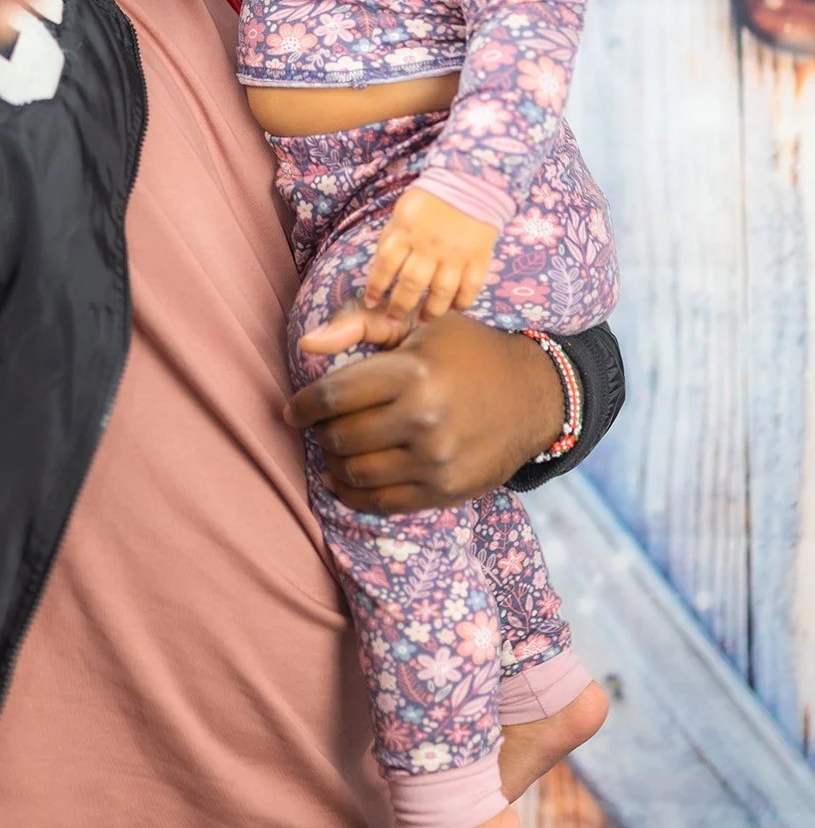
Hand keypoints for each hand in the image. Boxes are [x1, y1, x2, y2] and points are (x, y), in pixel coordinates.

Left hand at [285, 312, 563, 513]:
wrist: (533, 394)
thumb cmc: (467, 352)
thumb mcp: (418, 326)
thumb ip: (358, 326)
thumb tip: (306, 343)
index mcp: (413, 373)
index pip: (334, 396)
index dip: (304, 405)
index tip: (293, 409)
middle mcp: (424, 419)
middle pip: (340, 437)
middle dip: (321, 432)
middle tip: (322, 425)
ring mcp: (436, 461)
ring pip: (354, 472)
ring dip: (334, 462)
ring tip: (337, 448)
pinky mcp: (445, 491)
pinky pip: (380, 502)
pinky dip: (352, 493)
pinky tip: (344, 479)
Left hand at [363, 186, 497, 323]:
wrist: (469, 182)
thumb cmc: (429, 200)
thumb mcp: (401, 214)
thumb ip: (393, 240)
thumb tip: (381, 270)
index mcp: (405, 233)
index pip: (385, 266)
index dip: (376, 287)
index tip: (372, 302)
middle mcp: (428, 247)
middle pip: (411, 284)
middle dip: (400, 306)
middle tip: (394, 319)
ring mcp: (455, 254)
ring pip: (442, 291)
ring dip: (431, 311)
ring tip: (423, 320)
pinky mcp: (479, 258)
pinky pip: (471, 287)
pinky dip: (463, 302)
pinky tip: (455, 308)